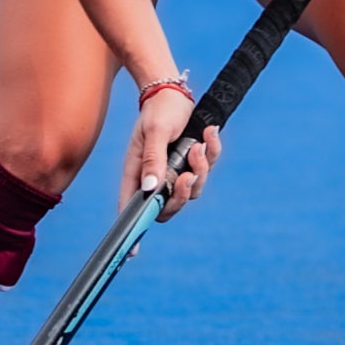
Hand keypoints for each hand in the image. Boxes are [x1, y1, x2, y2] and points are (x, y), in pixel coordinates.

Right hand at [119, 87, 221, 221]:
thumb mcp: (154, 132)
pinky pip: (207, 170)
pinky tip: (209, 133)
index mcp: (137, 171)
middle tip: (188, 175)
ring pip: (193, 190)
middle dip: (183, 194)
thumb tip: (151, 189)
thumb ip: (153, 160)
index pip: (132, 206)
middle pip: (169, 206)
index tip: (132, 252)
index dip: (133, 229)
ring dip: (201, 168)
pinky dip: (212, 153)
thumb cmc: (158, 111)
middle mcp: (155, 176)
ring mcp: (174, 171)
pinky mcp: (191, 163)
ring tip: (198, 144)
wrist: (174, 92)